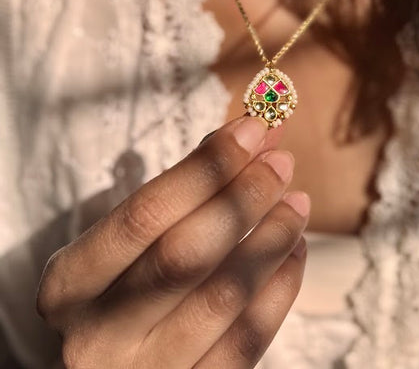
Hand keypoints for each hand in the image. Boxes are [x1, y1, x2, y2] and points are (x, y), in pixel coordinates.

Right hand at [37, 116, 309, 367]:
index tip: (252, 130)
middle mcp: (96, 336)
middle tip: (281, 162)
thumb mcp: (126, 242)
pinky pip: (247, 342)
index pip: (144, 214)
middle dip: (242, 199)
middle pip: (184, 256)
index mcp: (70, 284)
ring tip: (297, 202)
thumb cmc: (122, 286)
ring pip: (222, 299)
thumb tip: (251, 134)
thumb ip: (182, 188)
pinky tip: (294, 251)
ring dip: (270, 239)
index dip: (205, 168)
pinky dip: (280, 289)